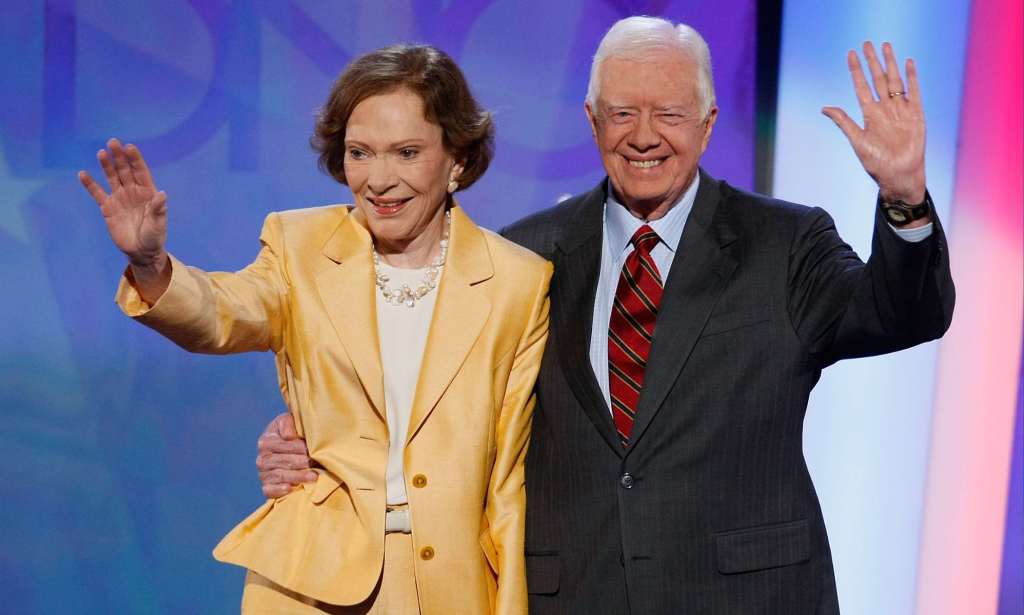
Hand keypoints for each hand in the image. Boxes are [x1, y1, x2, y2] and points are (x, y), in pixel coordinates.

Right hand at [79, 139, 168, 267]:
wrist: (141, 251)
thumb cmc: (154, 236)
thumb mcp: (158, 223)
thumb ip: (159, 209)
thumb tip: (162, 194)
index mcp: (148, 192)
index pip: (141, 171)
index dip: (135, 159)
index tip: (129, 147)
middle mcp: (133, 191)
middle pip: (125, 170)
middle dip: (119, 157)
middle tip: (113, 142)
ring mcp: (119, 198)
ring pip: (112, 177)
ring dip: (106, 165)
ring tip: (101, 153)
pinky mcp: (108, 208)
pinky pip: (97, 193)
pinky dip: (90, 184)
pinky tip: (83, 174)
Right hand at [256, 412, 315, 498]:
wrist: (292, 454)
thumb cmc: (293, 434)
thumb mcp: (290, 422)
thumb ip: (289, 423)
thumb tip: (289, 436)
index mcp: (266, 441)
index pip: (284, 446)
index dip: (299, 447)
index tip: (312, 449)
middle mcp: (262, 458)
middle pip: (284, 461)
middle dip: (302, 462)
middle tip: (316, 463)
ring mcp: (263, 474)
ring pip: (280, 476)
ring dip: (297, 476)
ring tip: (313, 476)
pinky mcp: (266, 488)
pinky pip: (270, 490)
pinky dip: (280, 490)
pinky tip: (291, 488)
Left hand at [822, 42, 925, 203]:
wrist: (899, 175)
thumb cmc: (877, 163)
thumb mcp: (857, 140)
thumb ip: (844, 122)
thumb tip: (824, 107)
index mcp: (869, 115)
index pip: (861, 86)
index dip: (856, 70)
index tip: (850, 54)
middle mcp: (885, 109)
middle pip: (878, 79)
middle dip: (872, 62)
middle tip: (867, 43)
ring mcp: (901, 110)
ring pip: (895, 81)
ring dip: (890, 64)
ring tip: (886, 46)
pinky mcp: (916, 114)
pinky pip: (914, 91)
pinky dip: (912, 77)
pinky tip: (908, 63)